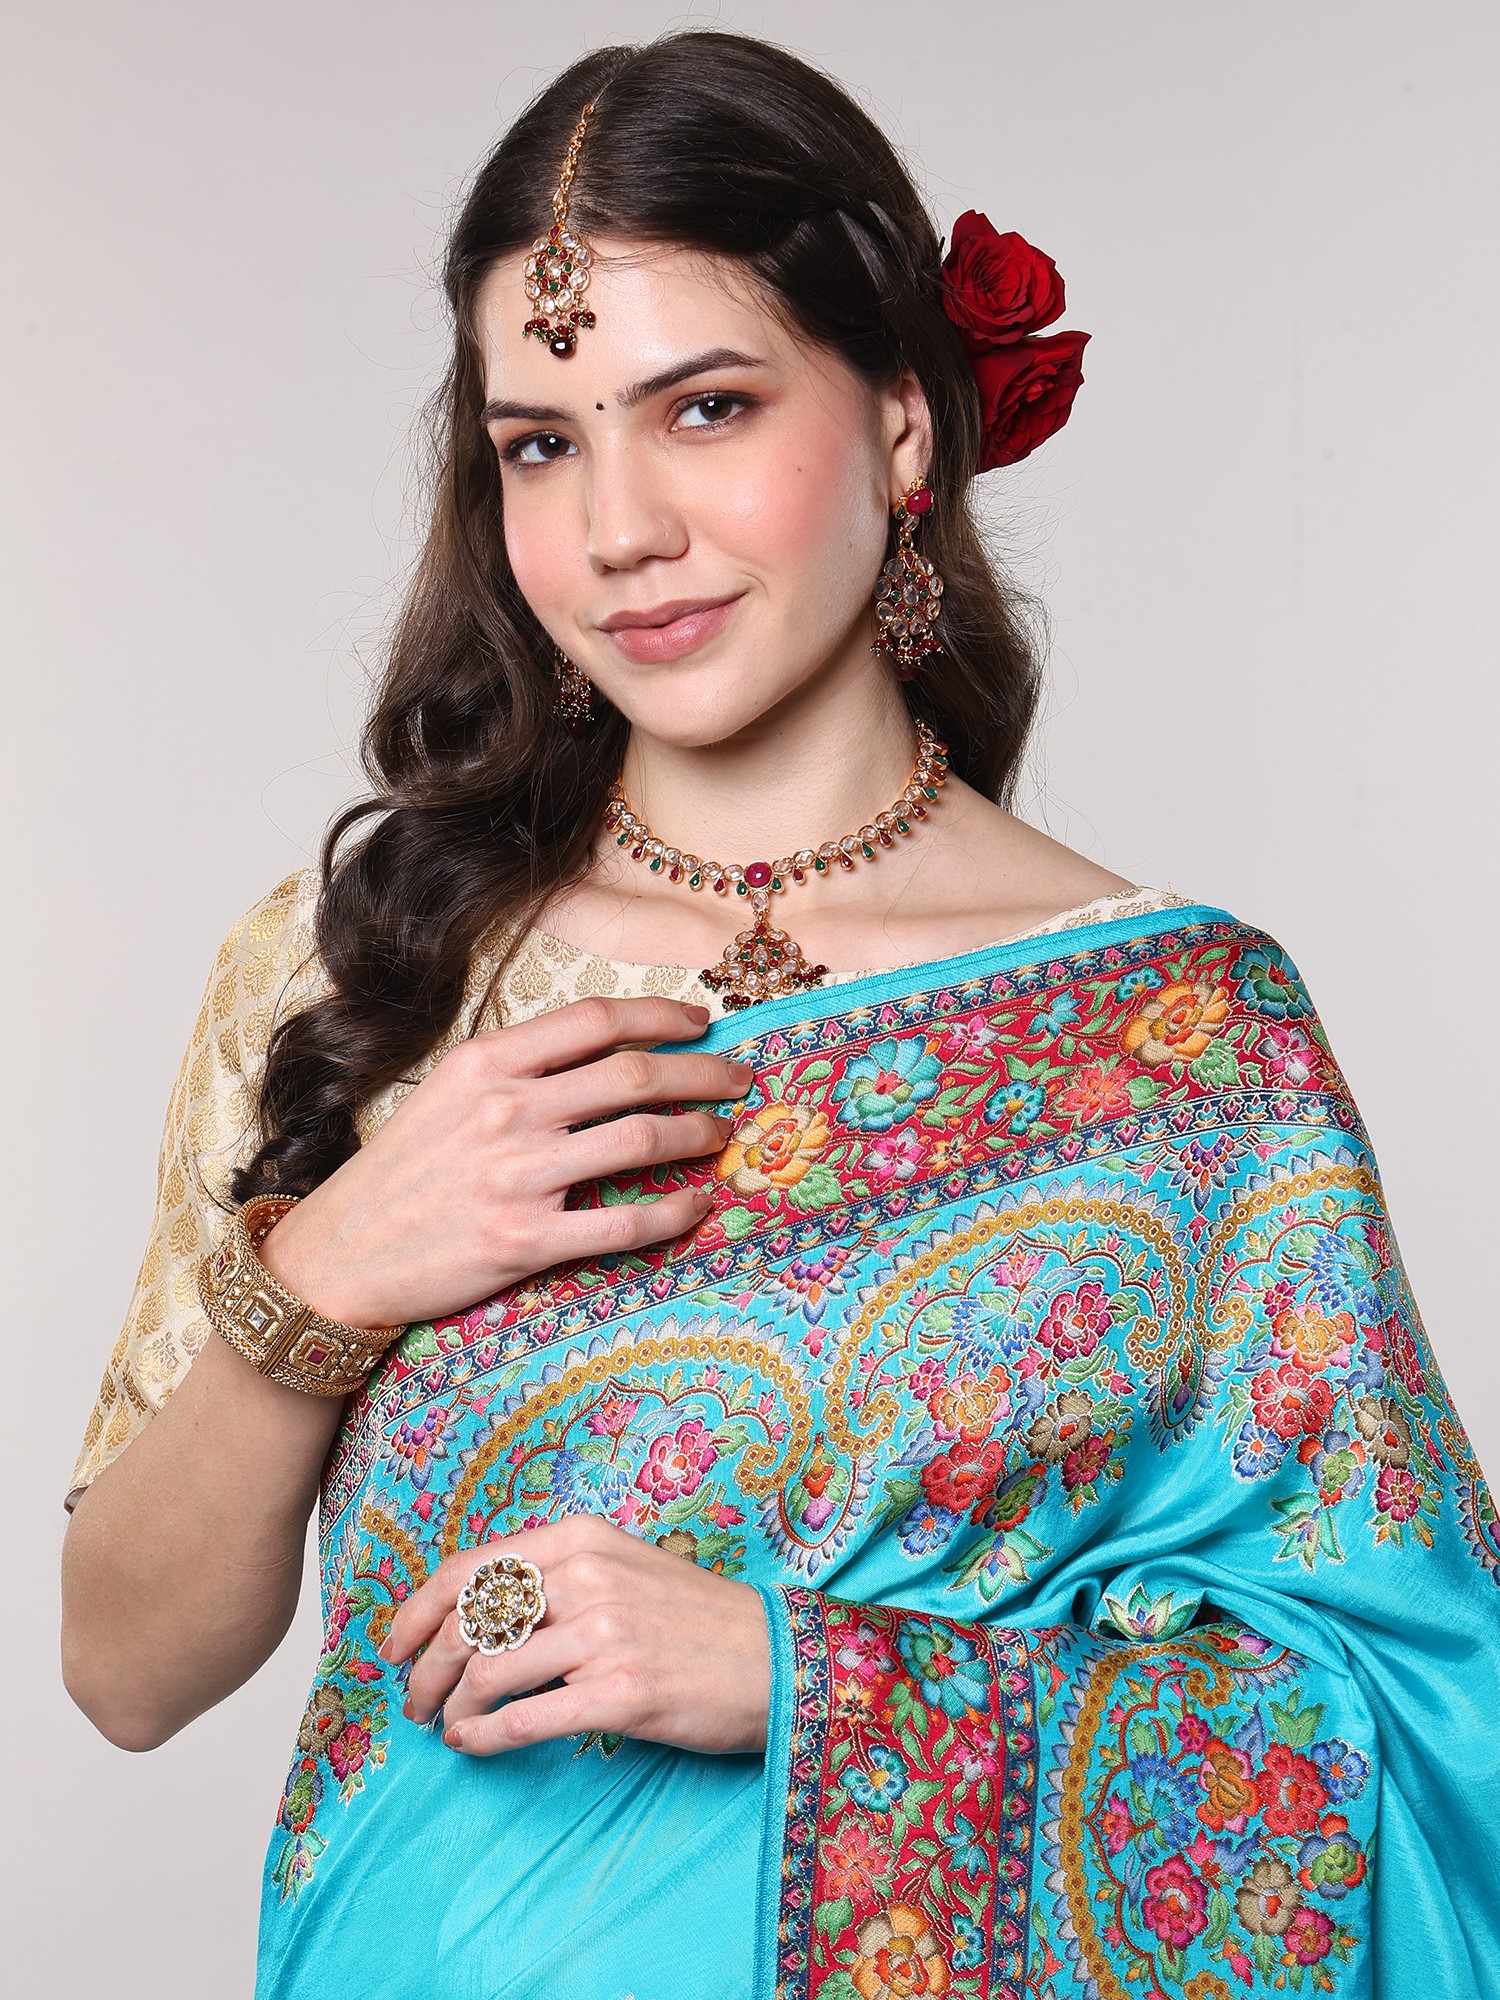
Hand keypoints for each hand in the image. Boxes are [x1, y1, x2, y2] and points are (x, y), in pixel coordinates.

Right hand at [257, 997, 751, 1327]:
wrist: (336, 1258)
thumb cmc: (399, 1174)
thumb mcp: (446, 1096)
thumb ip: (518, 1072)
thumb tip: (603, 1059)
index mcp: (486, 1064)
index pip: (596, 1020)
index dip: (661, 1016)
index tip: (700, 1023)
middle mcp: (507, 1110)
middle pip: (635, 1075)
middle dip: (704, 1072)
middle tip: (739, 1079)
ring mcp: (518, 1176)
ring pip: (642, 1140)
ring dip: (699, 1134)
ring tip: (725, 1136)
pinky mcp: (526, 1241)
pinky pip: (625, 1224)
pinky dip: (676, 1213)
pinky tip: (698, 1206)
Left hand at [381, 1516, 770, 1756]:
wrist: (776, 1658)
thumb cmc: (695, 1619)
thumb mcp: (623, 1568)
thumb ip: (554, 1579)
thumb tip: (473, 1614)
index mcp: (581, 1539)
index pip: (469, 1568)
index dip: (416, 1610)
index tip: (392, 1646)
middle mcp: (588, 1577)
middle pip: (468, 1622)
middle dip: (424, 1670)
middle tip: (412, 1703)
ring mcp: (605, 1634)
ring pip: (487, 1673)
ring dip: (452, 1709)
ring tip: (448, 1728)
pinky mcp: (621, 1693)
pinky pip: (522, 1720)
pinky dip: (482, 1738)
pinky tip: (474, 1746)